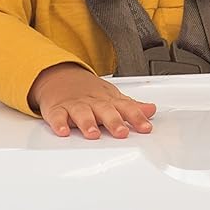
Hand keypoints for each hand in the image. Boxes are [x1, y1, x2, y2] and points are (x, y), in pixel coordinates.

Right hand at [28, 64, 155, 138]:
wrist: (60, 76)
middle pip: (105, 110)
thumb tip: (151, 110)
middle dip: (114, 121)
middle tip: (121, 132)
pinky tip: (63, 131)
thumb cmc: (88, 91)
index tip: (146, 128)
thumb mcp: (112, 96)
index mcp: (108, 100)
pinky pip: (57, 116)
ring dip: (88, 123)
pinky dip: (59, 123)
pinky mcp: (57, 110)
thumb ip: (131, 106)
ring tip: (93, 134)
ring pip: (82, 113)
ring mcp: (75, 105)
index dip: (137, 117)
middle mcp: (93, 102)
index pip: (126, 108)